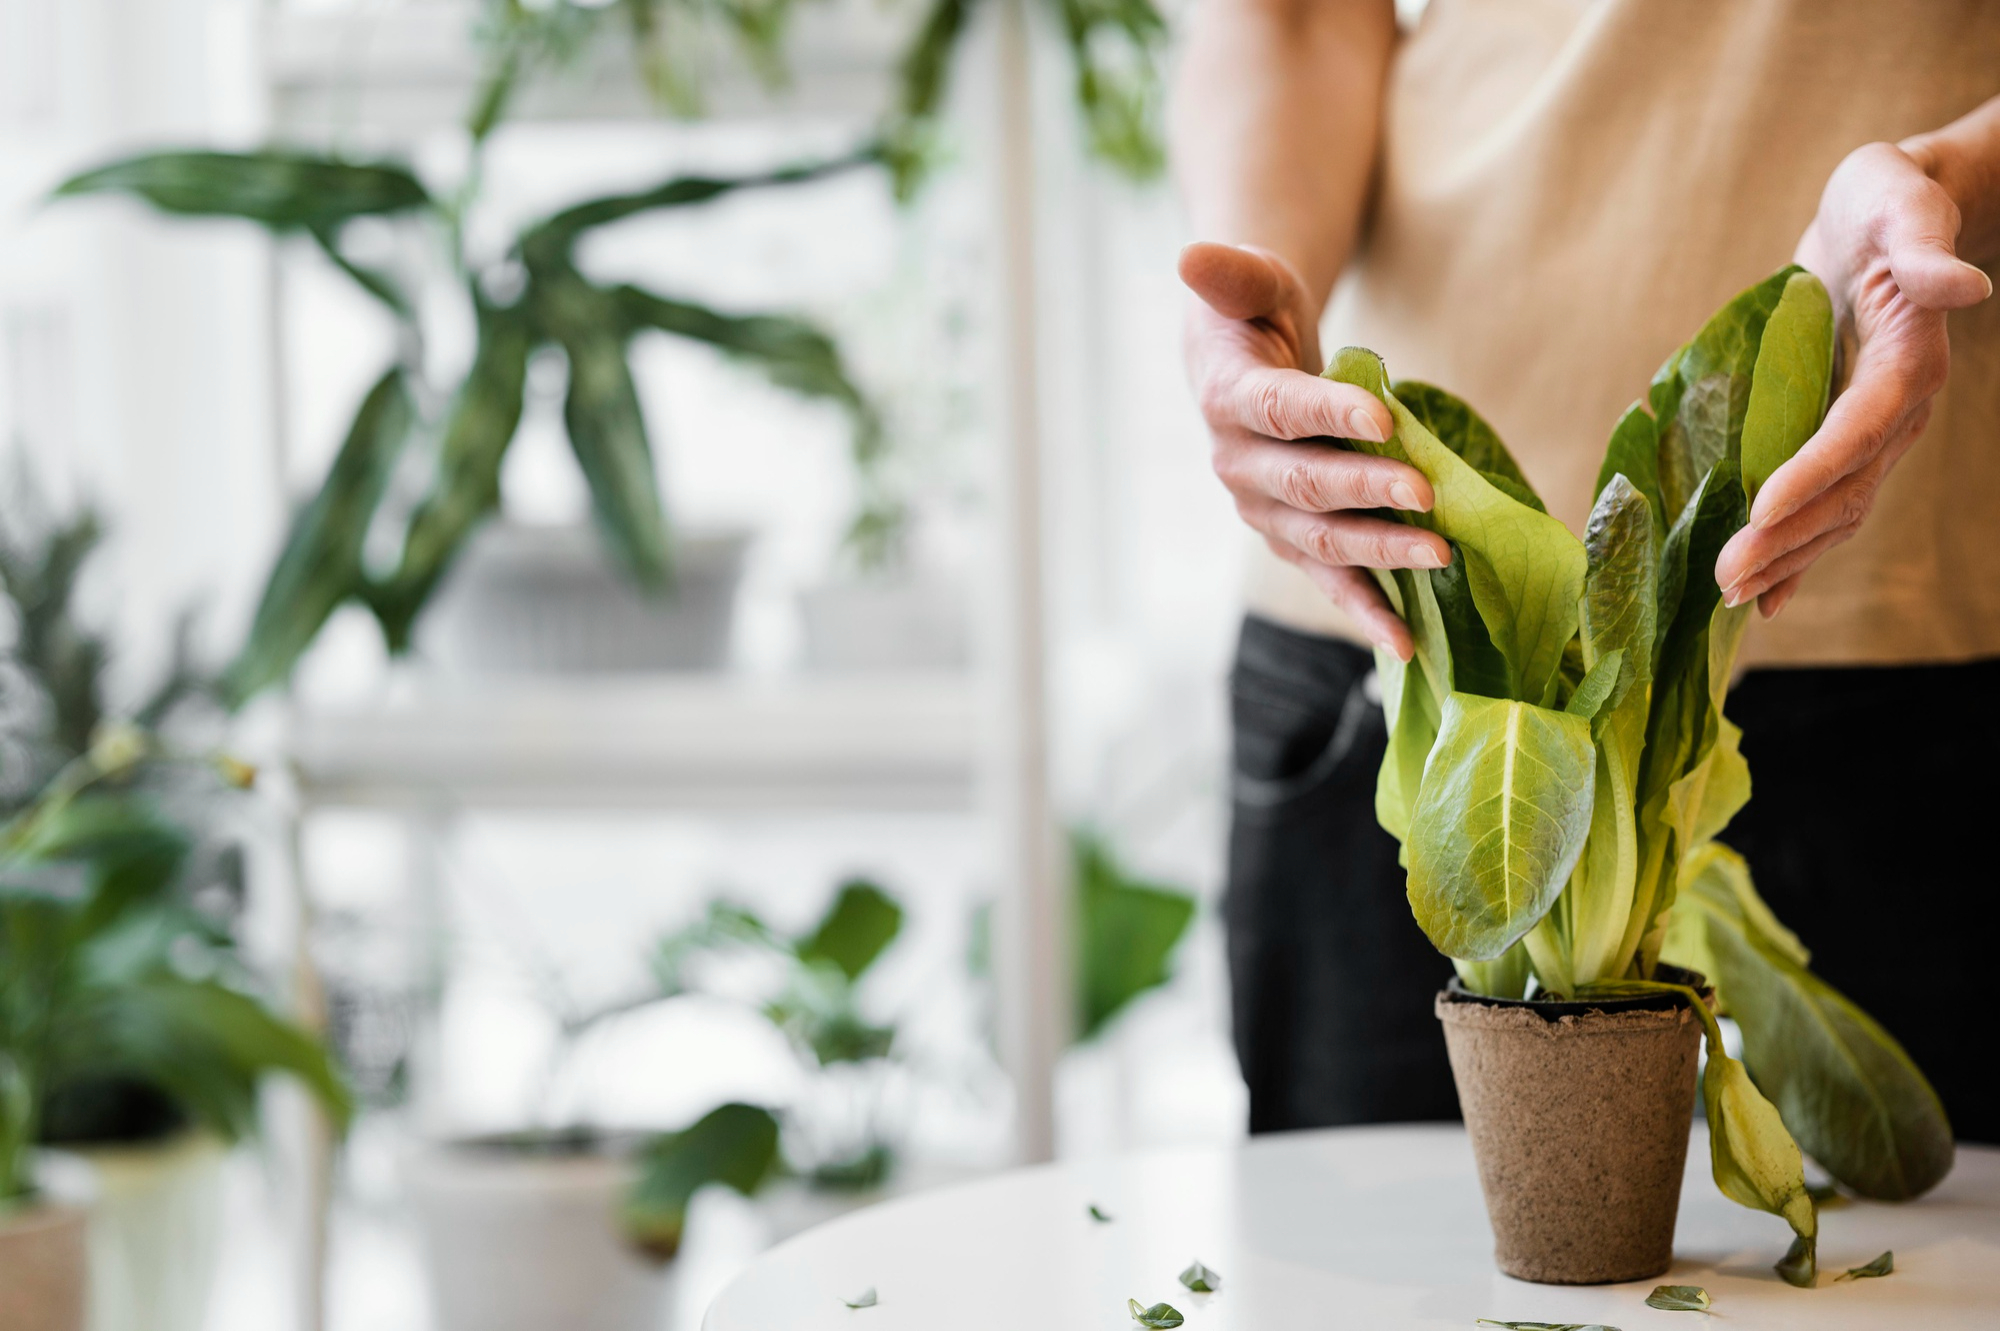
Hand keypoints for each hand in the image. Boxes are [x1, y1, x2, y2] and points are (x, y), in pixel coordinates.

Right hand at [1179, 241, 1448, 658]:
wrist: (1246, 367)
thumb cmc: (1259, 318)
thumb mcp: (1255, 283)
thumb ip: (1234, 274)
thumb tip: (1191, 255)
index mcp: (1227, 400)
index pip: (1280, 410)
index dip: (1329, 416)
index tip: (1384, 420)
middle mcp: (1238, 466)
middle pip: (1304, 487)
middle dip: (1368, 494)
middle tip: (1430, 498)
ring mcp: (1264, 513)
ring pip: (1321, 541)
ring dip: (1380, 554)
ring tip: (1439, 558)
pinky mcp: (1294, 541)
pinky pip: (1331, 581)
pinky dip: (1366, 612)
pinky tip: (1405, 645)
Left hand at [1715, 141, 1994, 617]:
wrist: (1887, 218)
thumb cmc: (1888, 201)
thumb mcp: (1902, 204)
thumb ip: (1925, 250)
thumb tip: (1965, 287)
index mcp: (1909, 362)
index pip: (1858, 429)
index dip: (1813, 471)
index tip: (1762, 506)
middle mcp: (1898, 411)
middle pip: (1845, 490)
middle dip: (1787, 538)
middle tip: (1726, 577)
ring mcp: (1874, 432)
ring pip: (1835, 512)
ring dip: (1785, 557)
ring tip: (1731, 595)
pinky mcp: (1843, 438)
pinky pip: (1825, 507)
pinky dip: (1796, 554)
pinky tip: (1764, 598)